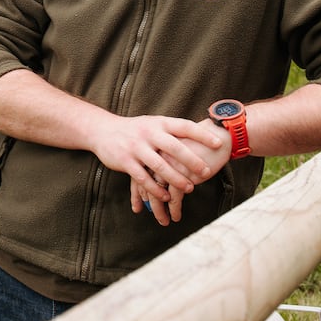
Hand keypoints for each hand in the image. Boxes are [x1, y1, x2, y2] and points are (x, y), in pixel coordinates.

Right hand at [89, 114, 223, 222]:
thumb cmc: (135, 129)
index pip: (184, 126)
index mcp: (158, 123)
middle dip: (191, 160)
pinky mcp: (125, 161)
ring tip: (189, 188)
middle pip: (174, 147)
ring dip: (175, 179)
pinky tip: (166, 197)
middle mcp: (148, 133)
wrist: (102, 130)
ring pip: (159, 165)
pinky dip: (155, 189)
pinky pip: (142, 178)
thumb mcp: (153, 124)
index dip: (202, 134)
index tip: (218, 143)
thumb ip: (172, 131)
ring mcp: (136, 147)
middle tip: (206, 172)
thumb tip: (202, 134)